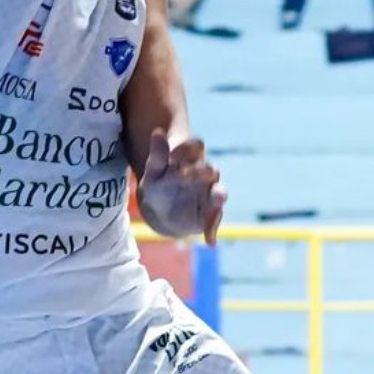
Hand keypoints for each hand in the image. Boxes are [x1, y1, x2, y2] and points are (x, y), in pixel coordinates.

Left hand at [138, 129, 226, 245]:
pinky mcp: (211, 213)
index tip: (173, 154)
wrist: (161, 210)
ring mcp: (210, 194)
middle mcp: (205, 174)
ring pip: (219, 192)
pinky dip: (212, 229)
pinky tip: (210, 241)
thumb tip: (157, 132)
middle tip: (184, 176)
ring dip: (218, 195)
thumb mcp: (154, 171)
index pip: (196, 146)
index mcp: (191, 158)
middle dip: (200, 172)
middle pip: (210, 169)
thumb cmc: (159, 184)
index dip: (187, 148)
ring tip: (217, 200)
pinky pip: (214, 220)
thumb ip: (157, 154)